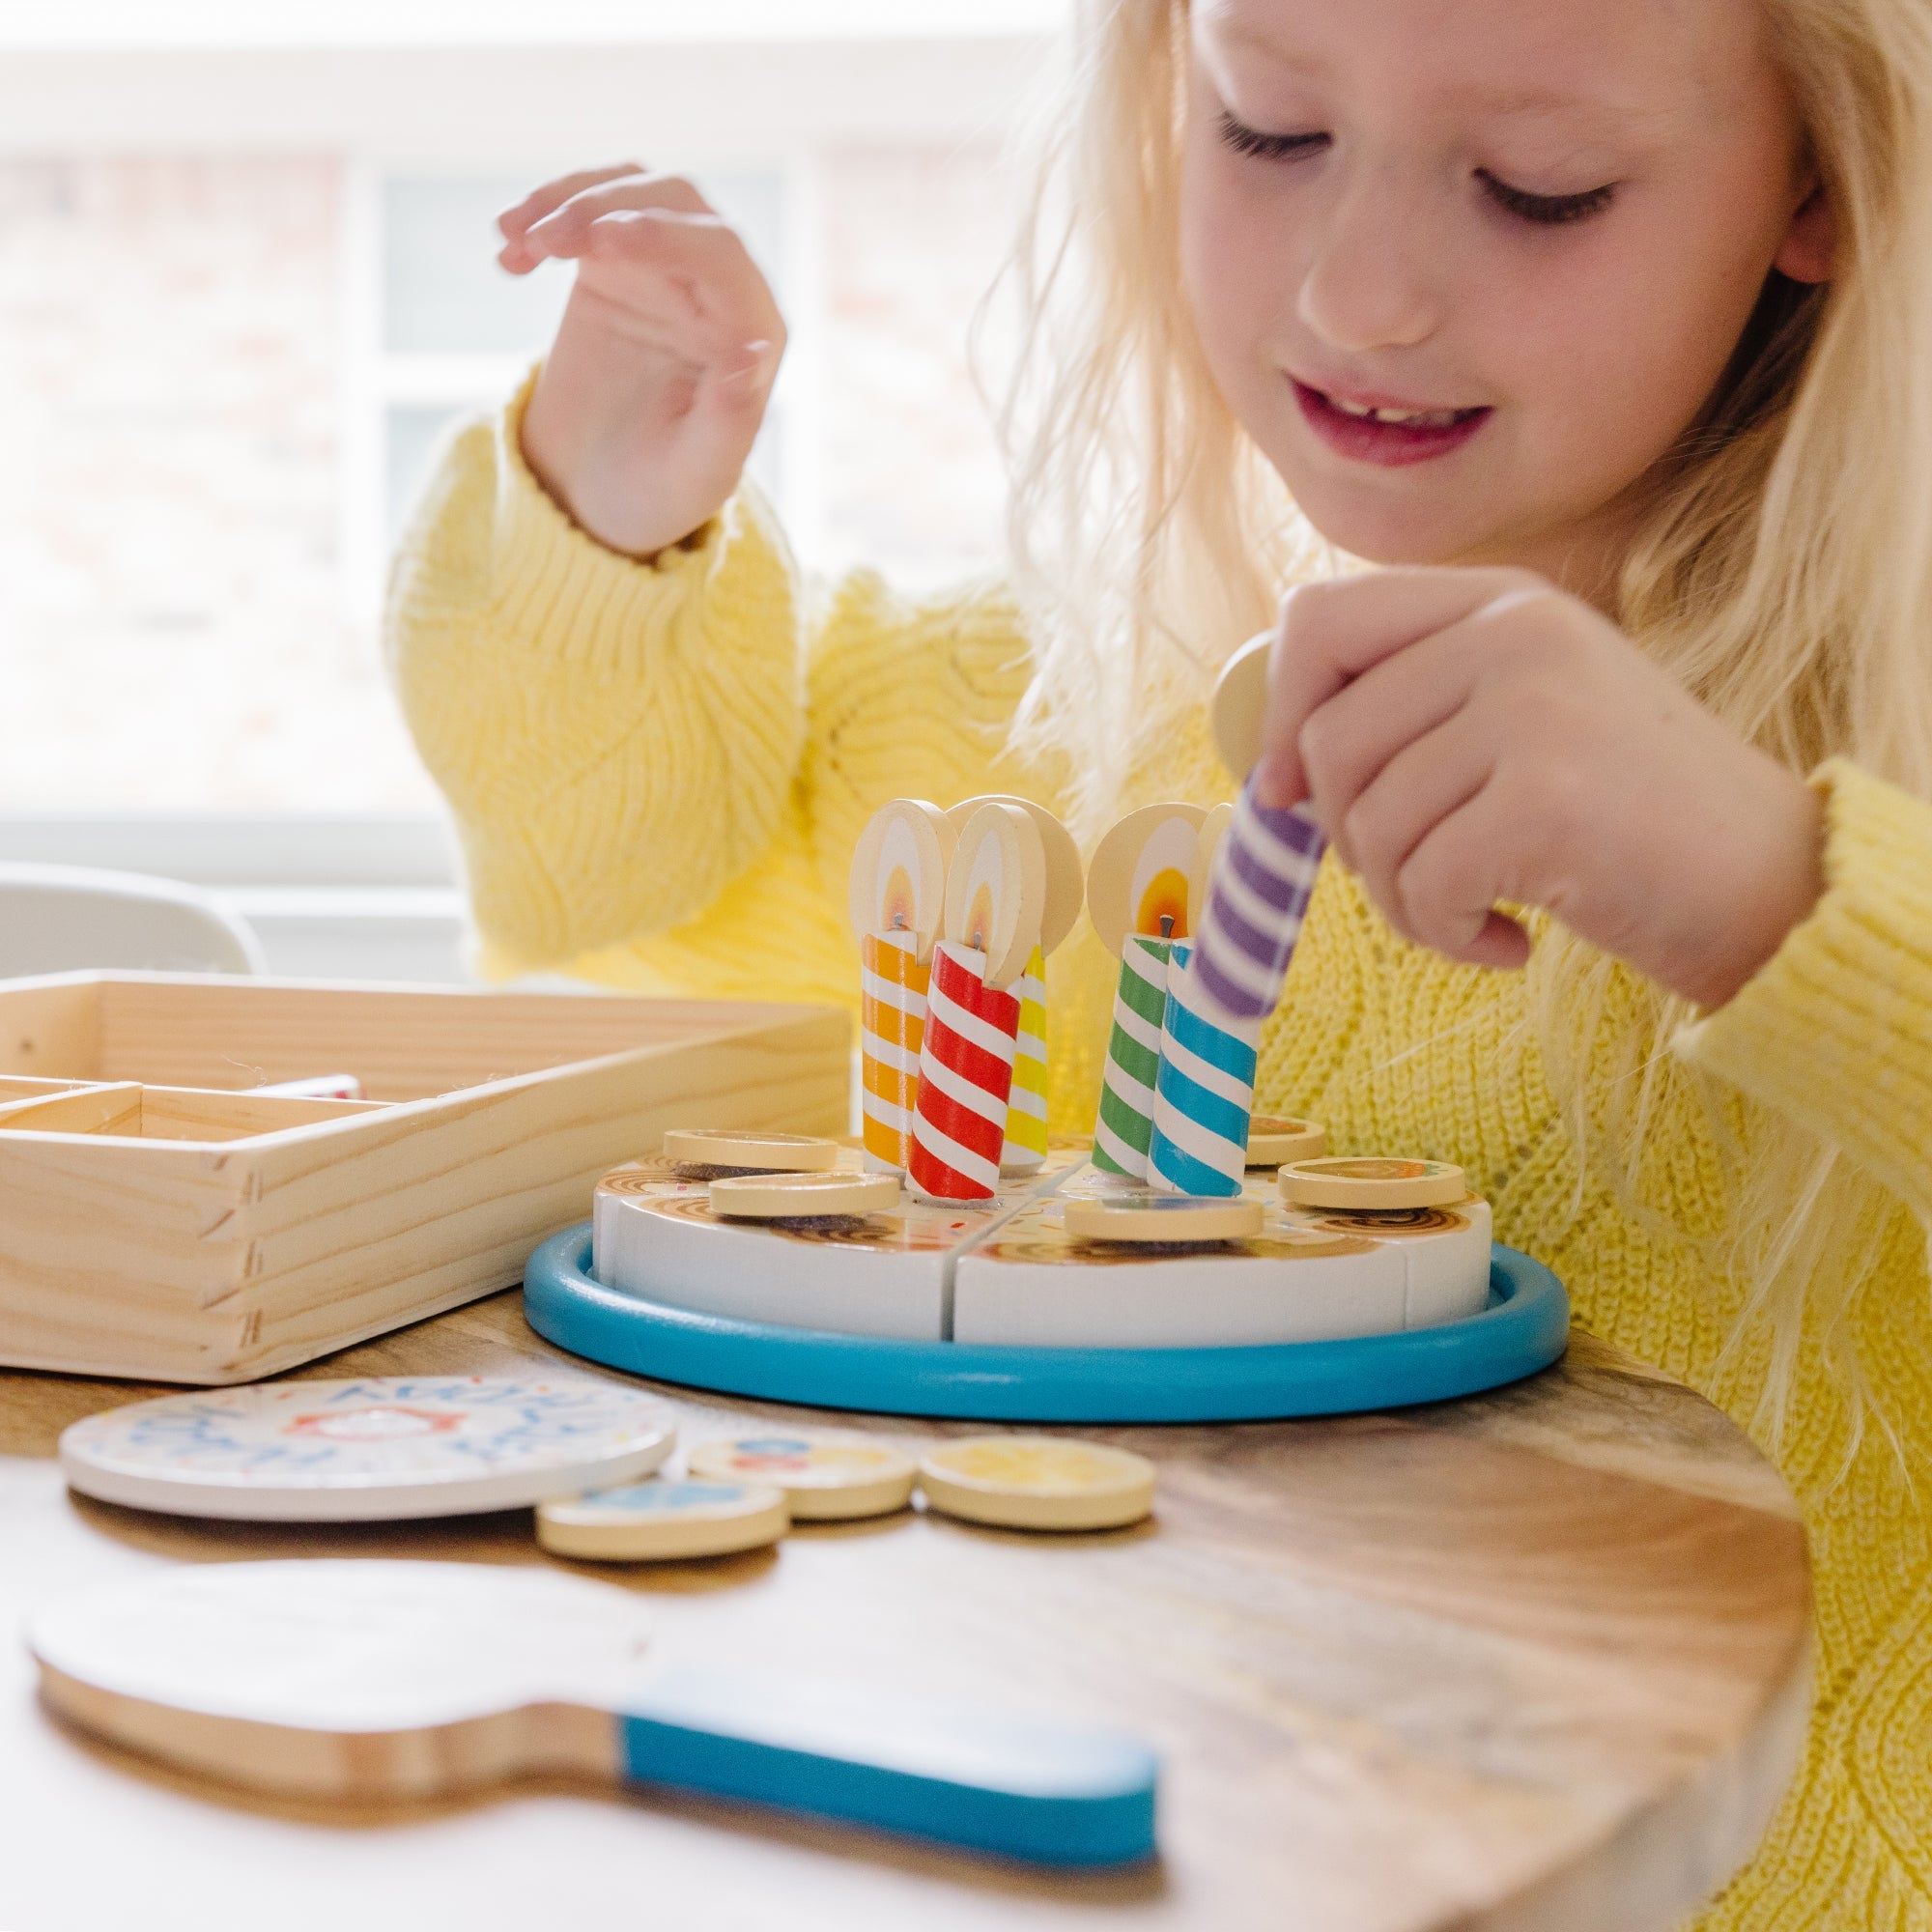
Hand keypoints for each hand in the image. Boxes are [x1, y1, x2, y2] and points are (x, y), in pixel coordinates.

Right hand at [499, 164, 785, 556]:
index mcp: (754, 331)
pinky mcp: (617, 261)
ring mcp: (667, 267)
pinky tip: (509, 250)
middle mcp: (719, 287)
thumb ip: (729, 421)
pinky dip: (547, 212)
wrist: (605, 491)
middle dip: (608, 208)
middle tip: (545, 241)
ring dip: (569, 200)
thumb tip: (754, 349)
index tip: (598, 243)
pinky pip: (588, 207)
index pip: (720, 254)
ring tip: (516, 239)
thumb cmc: (662, 491)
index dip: (663, 236)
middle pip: (674, 203)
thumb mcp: (697, 474)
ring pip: (629, 190)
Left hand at [1253, 569, 1824, 1007]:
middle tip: (1417, 879)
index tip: (1288, 790)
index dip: (1279, 711)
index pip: (1321, 619)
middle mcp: (1515, 631)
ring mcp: (1534, 708)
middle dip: (1349, 838)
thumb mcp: (1524, 721)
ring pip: (1368, 823)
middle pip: (1328, 741)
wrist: (1774, 886)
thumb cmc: (1627, 819)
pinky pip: (1420, 885)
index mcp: (1501, 599)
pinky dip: (1445, 937)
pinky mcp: (1545, 799)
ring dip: (1402, 901)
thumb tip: (1273, 773)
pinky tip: (1507, 943)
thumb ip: (1413, 712)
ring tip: (1474, 914)